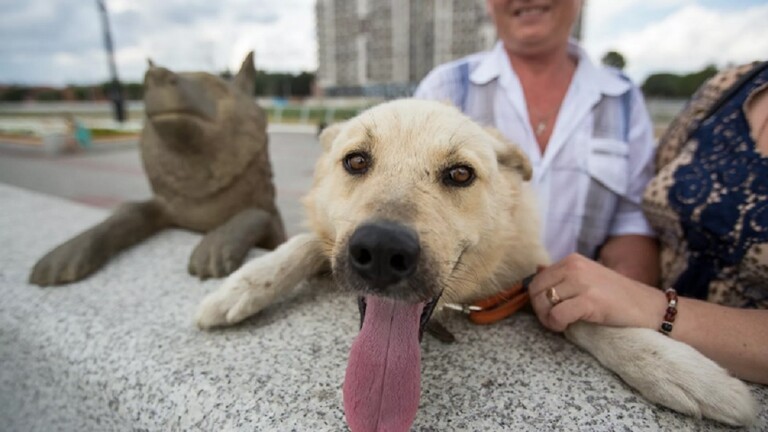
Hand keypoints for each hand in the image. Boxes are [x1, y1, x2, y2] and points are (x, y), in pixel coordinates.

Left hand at [528, 254, 665, 331]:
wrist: (650, 308)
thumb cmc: (618, 298)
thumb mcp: (588, 279)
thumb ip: (563, 276)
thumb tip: (536, 269)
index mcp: (572, 260)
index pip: (536, 280)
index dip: (538, 300)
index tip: (550, 311)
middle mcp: (574, 266)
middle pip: (536, 291)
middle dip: (540, 310)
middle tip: (555, 321)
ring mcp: (582, 282)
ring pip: (543, 302)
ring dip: (548, 319)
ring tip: (562, 324)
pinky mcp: (590, 300)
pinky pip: (557, 315)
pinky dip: (557, 324)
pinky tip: (567, 327)